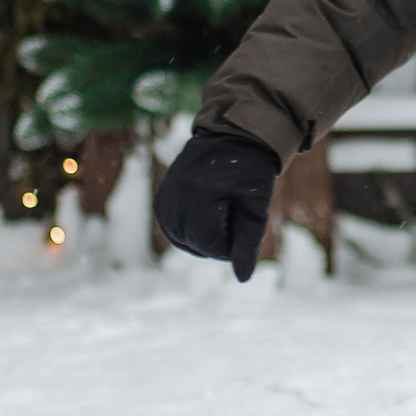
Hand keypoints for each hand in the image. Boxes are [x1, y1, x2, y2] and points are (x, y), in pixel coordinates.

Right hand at [153, 126, 280, 280]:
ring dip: (208, 233)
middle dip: (222, 235)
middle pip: (200, 247)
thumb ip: (249, 242)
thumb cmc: (250, 170)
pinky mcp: (160, 204)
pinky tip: (205, 208)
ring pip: (187, 243)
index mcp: (197, 198)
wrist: (230, 137)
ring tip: (219, 203)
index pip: (214, 247)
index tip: (242, 210)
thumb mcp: (256, 205)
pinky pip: (177, 233)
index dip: (236, 238)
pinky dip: (194, 228)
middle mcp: (173, 201)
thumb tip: (242, 279)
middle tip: (231, 203)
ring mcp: (163, 203)